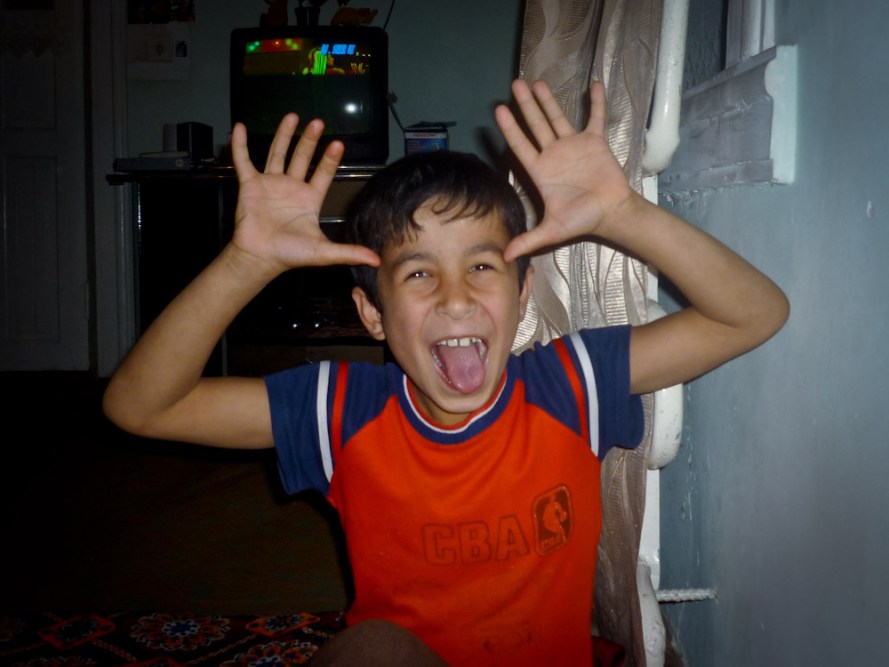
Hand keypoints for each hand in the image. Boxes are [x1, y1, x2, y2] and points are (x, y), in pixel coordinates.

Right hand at [230, 114, 379, 275]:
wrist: (260, 257)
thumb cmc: (290, 254)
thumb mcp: (323, 252)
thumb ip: (349, 252)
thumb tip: (376, 261)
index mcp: (309, 199)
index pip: (324, 174)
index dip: (330, 160)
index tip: (338, 144)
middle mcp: (291, 188)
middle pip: (302, 158)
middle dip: (310, 140)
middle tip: (318, 122)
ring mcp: (270, 184)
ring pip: (278, 153)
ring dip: (284, 135)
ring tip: (293, 116)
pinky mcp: (250, 185)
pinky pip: (244, 161)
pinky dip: (240, 145)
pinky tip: (240, 127)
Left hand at [495, 79, 637, 260]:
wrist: (611, 214)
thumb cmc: (582, 220)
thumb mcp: (552, 231)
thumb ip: (528, 240)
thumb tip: (505, 257)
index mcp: (541, 171)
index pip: (520, 145)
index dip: (509, 128)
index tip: (498, 110)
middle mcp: (553, 154)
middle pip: (536, 125)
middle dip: (525, 106)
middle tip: (514, 84)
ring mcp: (573, 146)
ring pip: (558, 117)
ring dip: (549, 100)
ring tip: (537, 82)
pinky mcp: (594, 142)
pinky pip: (595, 118)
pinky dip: (596, 102)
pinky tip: (593, 84)